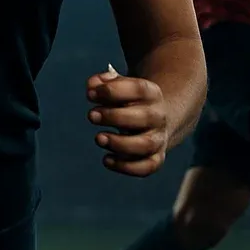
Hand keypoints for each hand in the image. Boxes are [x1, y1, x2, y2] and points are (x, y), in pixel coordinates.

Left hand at [86, 63, 176, 177]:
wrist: (154, 120)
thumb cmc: (128, 101)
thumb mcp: (118, 86)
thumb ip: (102, 83)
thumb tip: (92, 87)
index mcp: (152, 93)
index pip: (139, 89)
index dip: (113, 91)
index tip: (90, 95)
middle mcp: (158, 116)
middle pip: (144, 117)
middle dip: (114, 117)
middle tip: (91, 116)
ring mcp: (159, 138)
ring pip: (146, 144)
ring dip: (120, 143)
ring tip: (99, 138)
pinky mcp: (155, 158)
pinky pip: (147, 167)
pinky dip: (126, 167)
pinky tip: (107, 159)